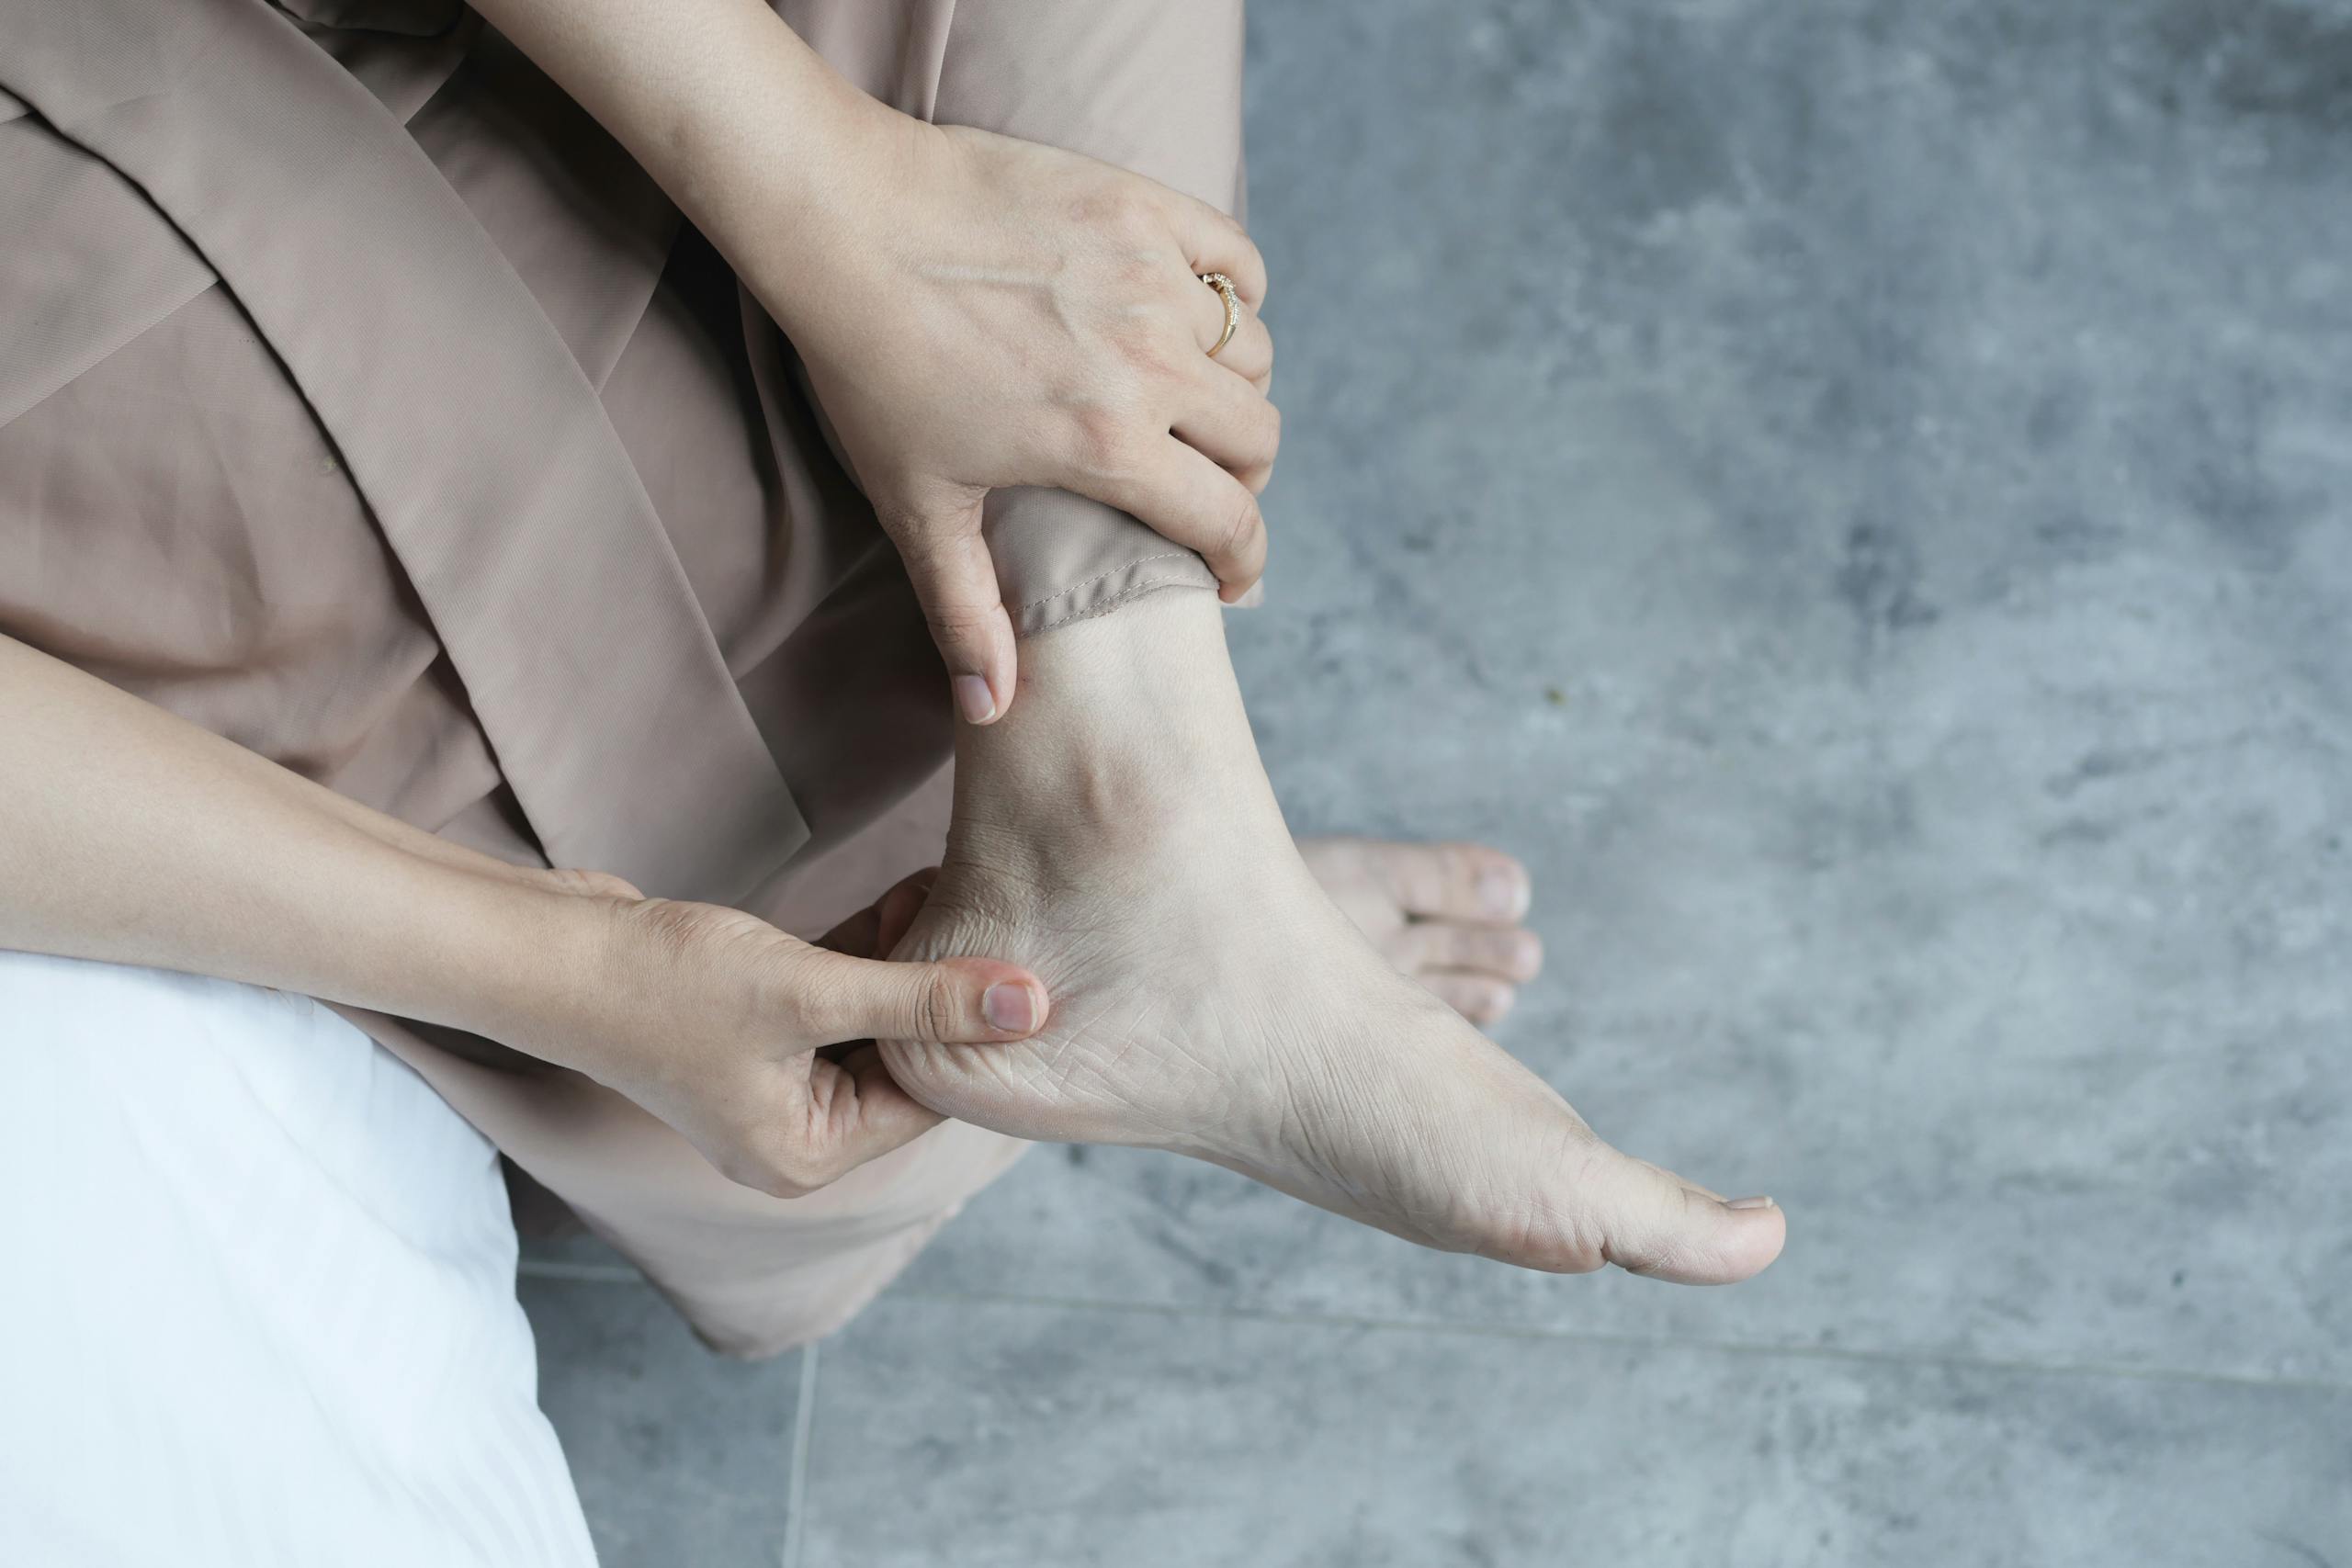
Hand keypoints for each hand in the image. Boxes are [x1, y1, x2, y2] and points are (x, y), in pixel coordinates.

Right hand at [494, 866, 1049, 1197]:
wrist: (546, 951)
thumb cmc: (663, 986)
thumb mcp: (809, 990)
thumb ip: (923, 997)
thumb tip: (1035, 1007)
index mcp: (807, 1155)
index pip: (927, 1097)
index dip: (973, 1030)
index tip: (1019, 960)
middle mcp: (790, 1133)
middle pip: (902, 1061)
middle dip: (939, 989)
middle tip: (982, 914)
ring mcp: (768, 1082)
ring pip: (871, 1022)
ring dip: (905, 961)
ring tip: (944, 892)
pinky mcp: (751, 1028)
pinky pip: (833, 998)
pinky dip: (864, 954)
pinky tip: (903, 897)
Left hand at [750, 114, 1280, 723]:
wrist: (839, 218)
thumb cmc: (871, 368)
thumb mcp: (916, 505)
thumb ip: (965, 611)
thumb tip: (992, 711)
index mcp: (1108, 445)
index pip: (1231, 519)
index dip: (1244, 561)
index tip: (1232, 577)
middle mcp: (1149, 361)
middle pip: (1259, 436)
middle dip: (1242, 479)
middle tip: (1202, 489)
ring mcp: (1151, 277)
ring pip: (1250, 351)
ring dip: (1231, 388)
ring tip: (1189, 405)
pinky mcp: (1140, 207)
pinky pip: (1235, 262)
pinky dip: (1233, 294)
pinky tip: (1192, 315)